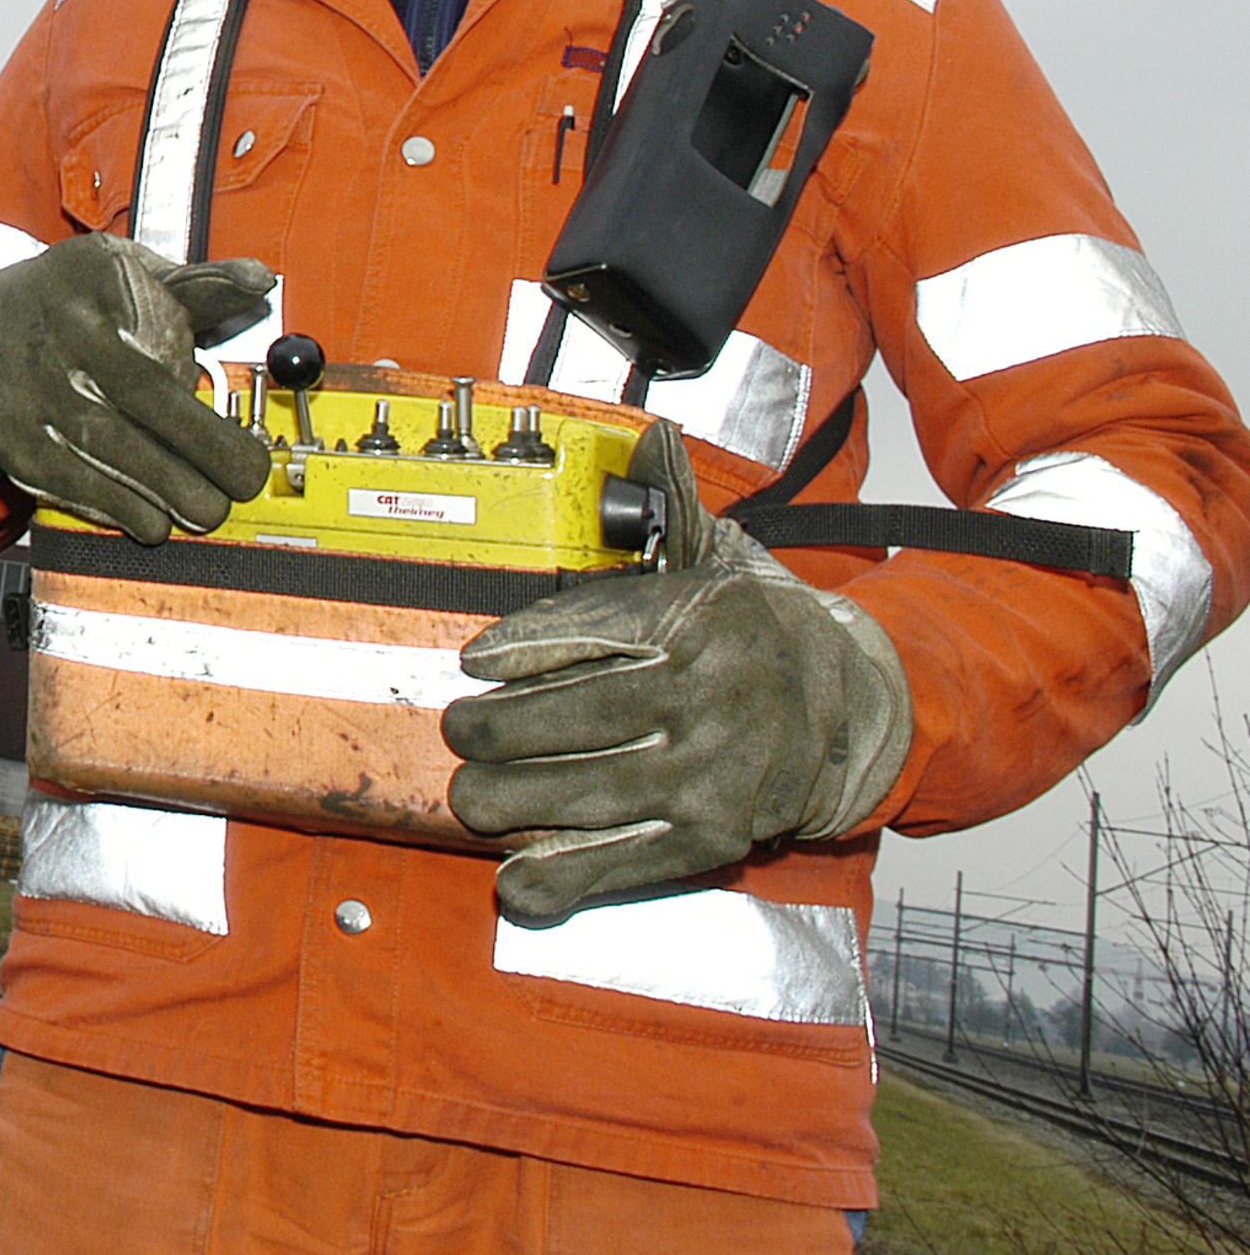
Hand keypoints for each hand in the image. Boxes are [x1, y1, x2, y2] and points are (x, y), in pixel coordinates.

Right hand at [0, 234, 274, 541]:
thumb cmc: (76, 299)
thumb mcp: (131, 271)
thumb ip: (200, 282)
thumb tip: (258, 280)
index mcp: (89, 282)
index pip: (152, 364)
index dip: (199, 424)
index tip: (247, 456)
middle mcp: (49, 328)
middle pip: (129, 406)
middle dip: (192, 459)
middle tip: (234, 491)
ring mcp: (18, 381)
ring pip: (96, 447)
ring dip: (156, 489)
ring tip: (201, 511)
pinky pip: (57, 474)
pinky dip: (107, 503)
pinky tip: (146, 518)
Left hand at [443, 513, 912, 923]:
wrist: (858, 708)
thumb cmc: (763, 630)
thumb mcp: (724, 559)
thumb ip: (675, 505)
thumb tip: (651, 436)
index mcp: (704, 621)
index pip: (599, 630)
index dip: (527, 647)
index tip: (474, 660)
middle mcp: (711, 698)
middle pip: (582, 718)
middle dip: (502, 732)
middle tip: (458, 732)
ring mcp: (715, 774)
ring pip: (594, 793)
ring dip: (518, 801)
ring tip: (470, 796)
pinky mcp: (716, 836)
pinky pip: (630, 861)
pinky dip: (569, 877)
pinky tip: (518, 881)